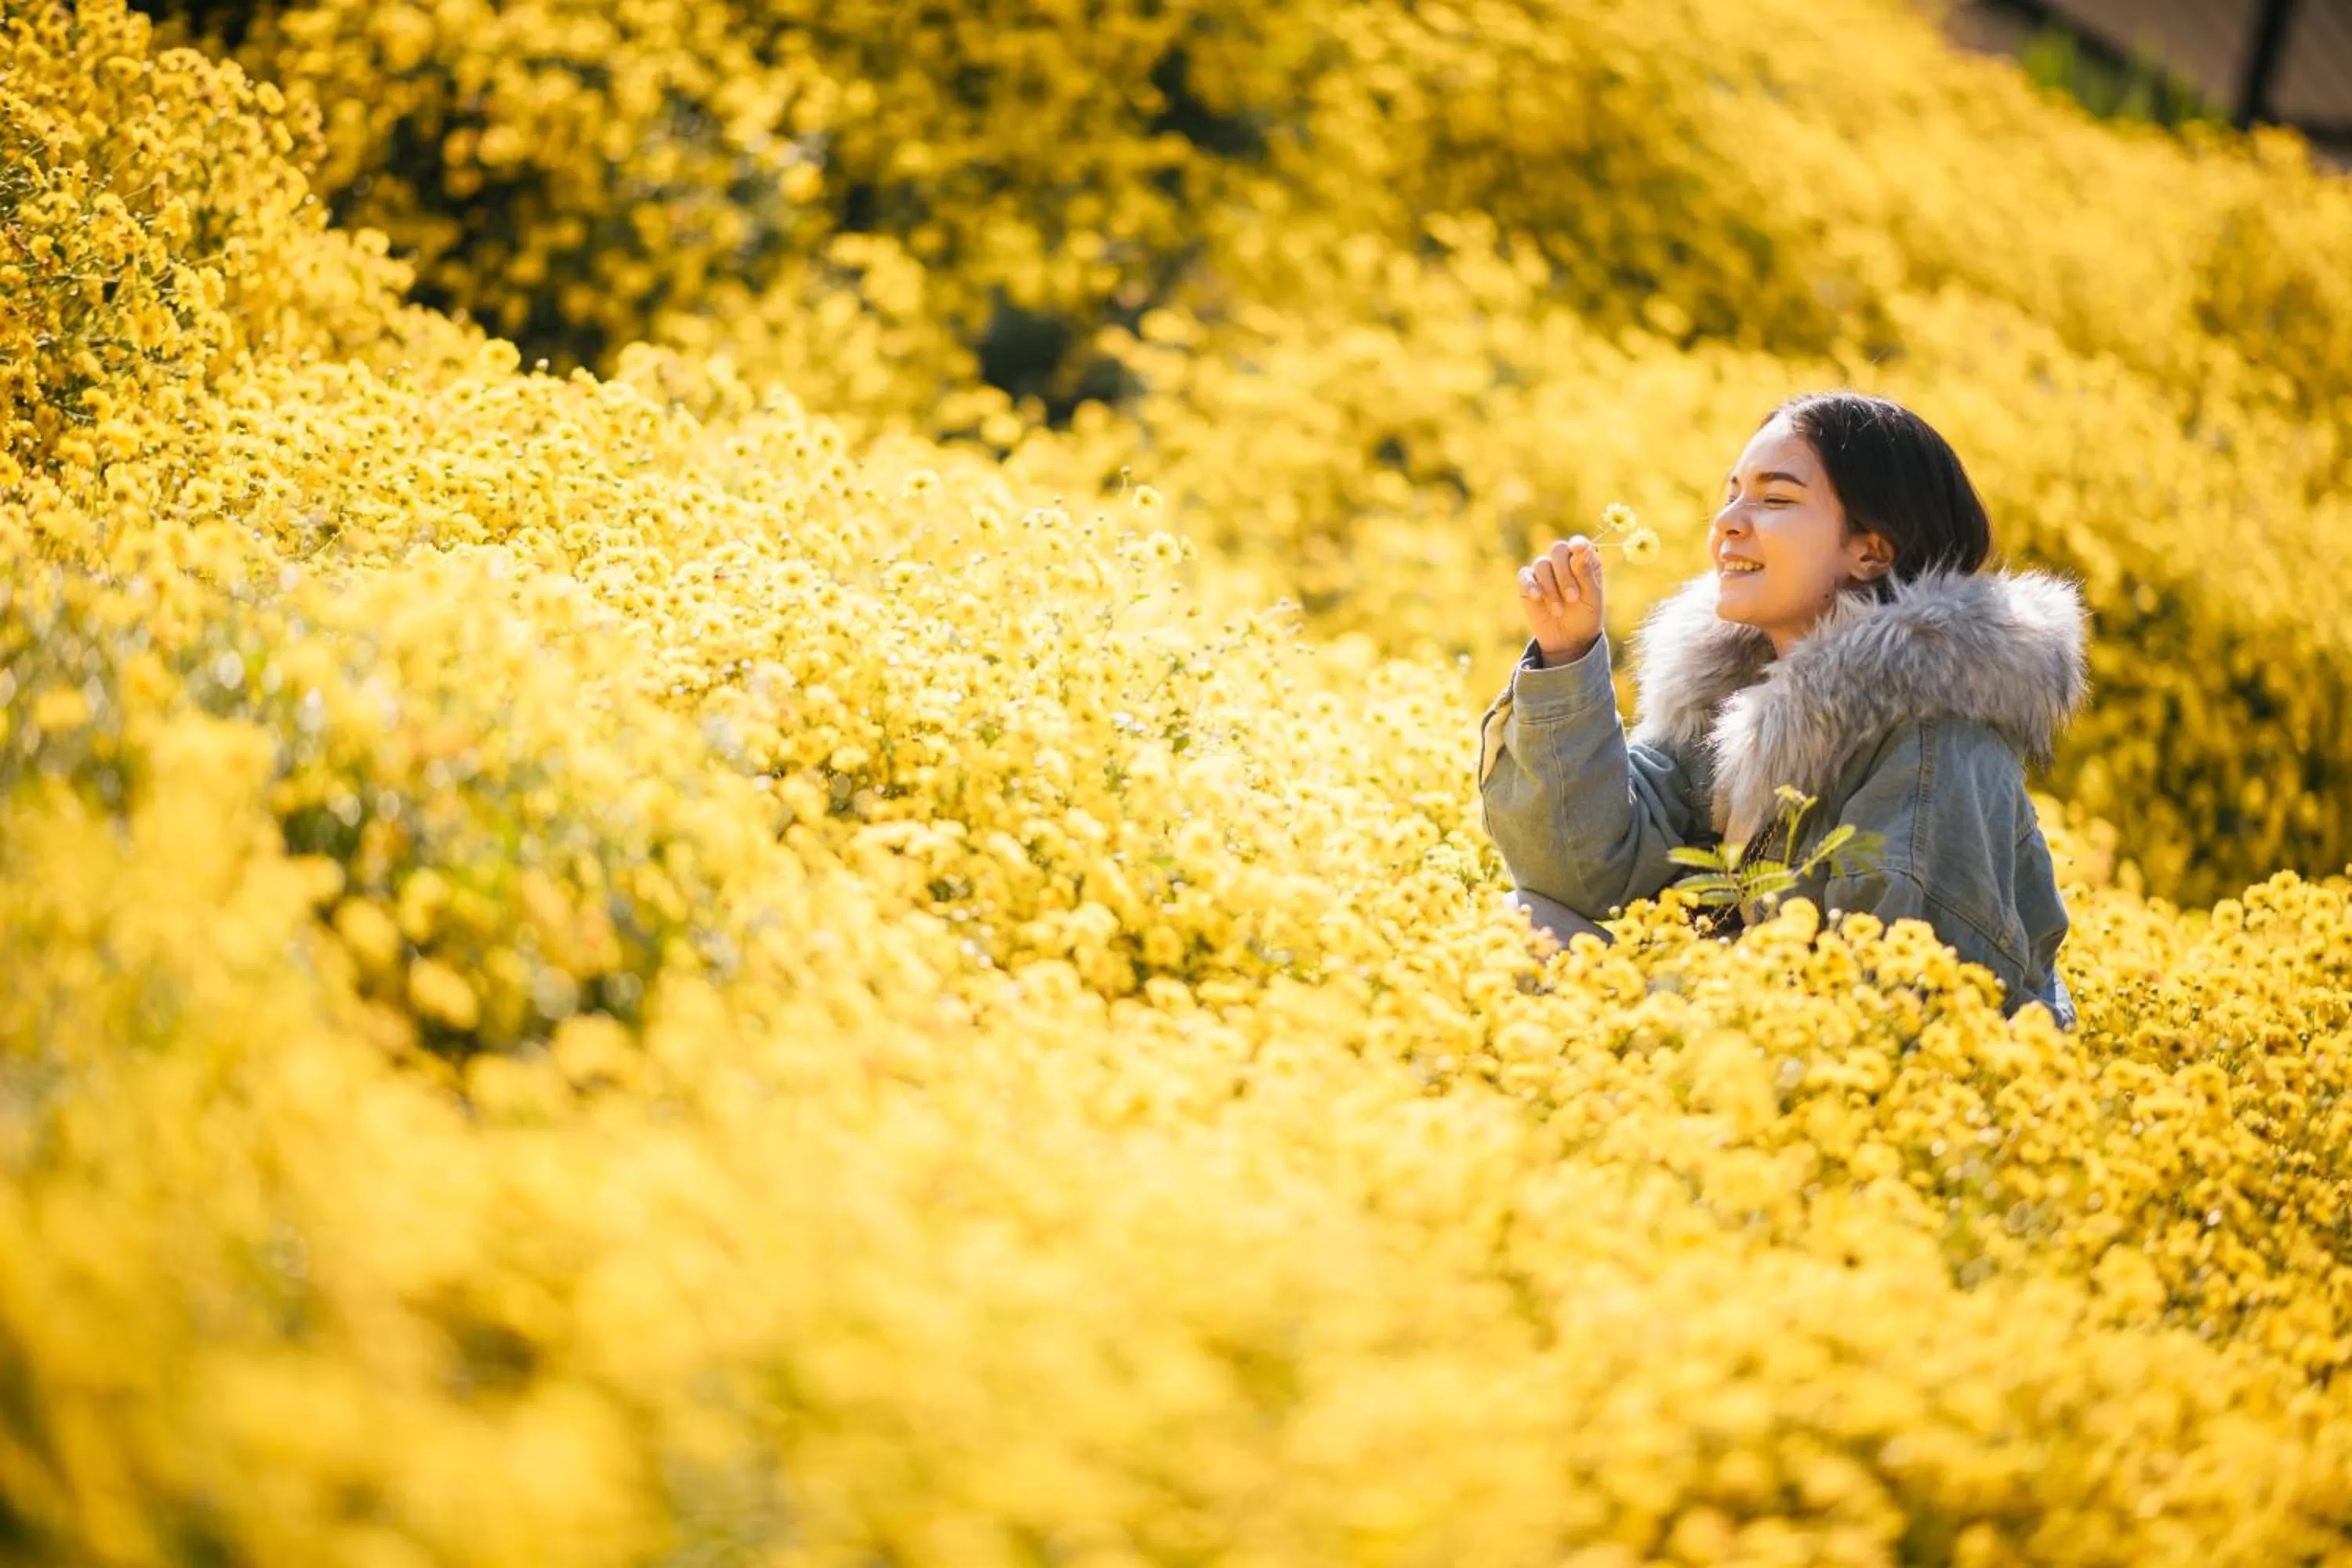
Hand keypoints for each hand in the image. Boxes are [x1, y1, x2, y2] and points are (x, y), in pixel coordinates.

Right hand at [1516, 536, 1603, 664]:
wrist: (1569, 640)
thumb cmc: (1586, 615)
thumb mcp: (1592, 596)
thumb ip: (1585, 572)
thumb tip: (1578, 547)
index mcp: (1583, 560)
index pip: (1578, 544)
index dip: (1578, 544)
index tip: (1578, 549)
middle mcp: (1563, 562)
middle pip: (1557, 550)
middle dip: (1565, 574)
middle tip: (1573, 598)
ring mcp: (1544, 572)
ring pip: (1541, 564)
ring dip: (1551, 588)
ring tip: (1559, 611)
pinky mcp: (1528, 583)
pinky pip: (1525, 576)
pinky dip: (1531, 585)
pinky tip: (1538, 598)